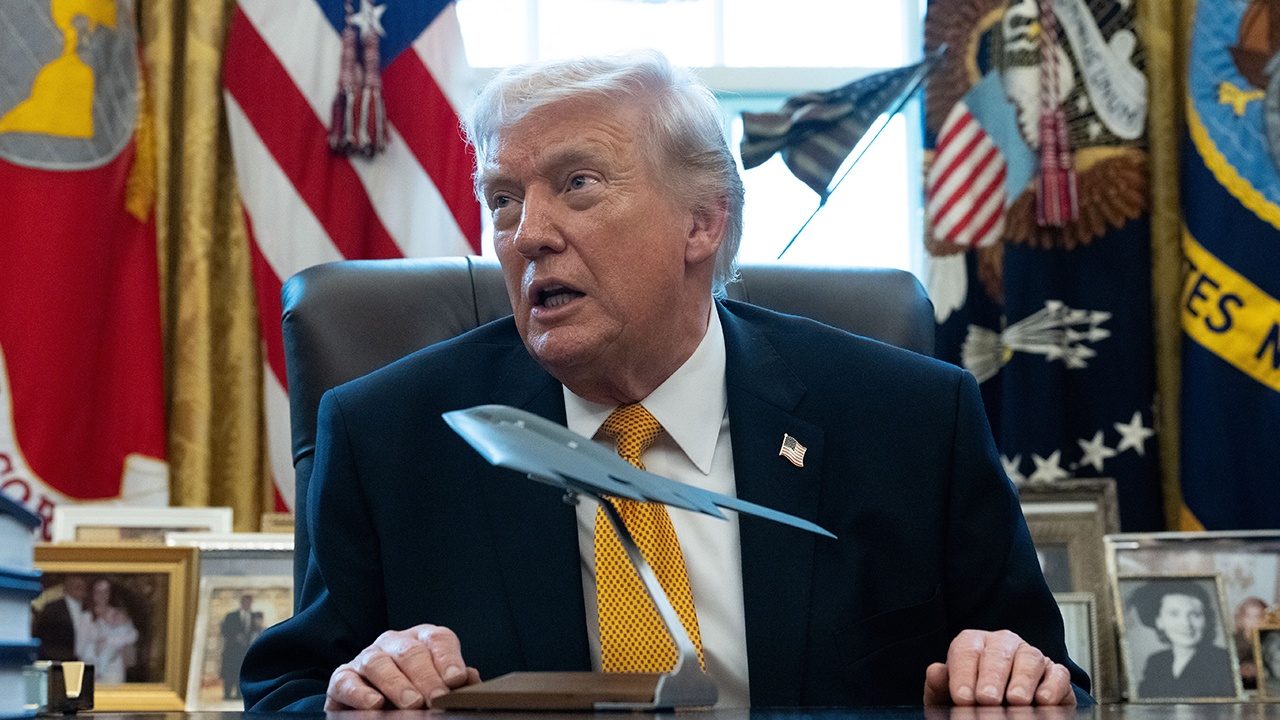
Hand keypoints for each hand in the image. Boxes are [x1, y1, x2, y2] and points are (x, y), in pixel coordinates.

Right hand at [324, 624, 481, 709]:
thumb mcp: (438, 685)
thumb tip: (471, 680)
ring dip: (396, 684)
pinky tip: (374, 704)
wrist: (378, 705)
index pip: (438, 640)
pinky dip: (359, 693)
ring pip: (378, 663)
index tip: (456, 679)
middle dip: (426, 676)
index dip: (448, 658)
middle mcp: (394, 643)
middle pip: (410, 652)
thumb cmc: (416, 691)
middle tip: (437, 698)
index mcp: (423, 640)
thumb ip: (454, 682)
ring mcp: (367, 658)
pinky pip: (346, 680)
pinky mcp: (343, 677)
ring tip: (412, 703)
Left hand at [922, 629, 1075, 705]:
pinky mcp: (1056, 674)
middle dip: (992, 677)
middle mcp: (1003, 644)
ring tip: (1015, 701)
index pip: (966, 651)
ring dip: (1023, 680)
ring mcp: (1031, 656)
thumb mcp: (951, 696)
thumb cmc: (972, 700)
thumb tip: (935, 671)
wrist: (1001, 709)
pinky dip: (1052, 686)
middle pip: (999, 653)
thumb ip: (941, 686)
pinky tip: (1042, 701)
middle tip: (987, 699)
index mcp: (973, 643)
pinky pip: (1057, 673)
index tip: (962, 698)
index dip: (963, 674)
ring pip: (1030, 659)